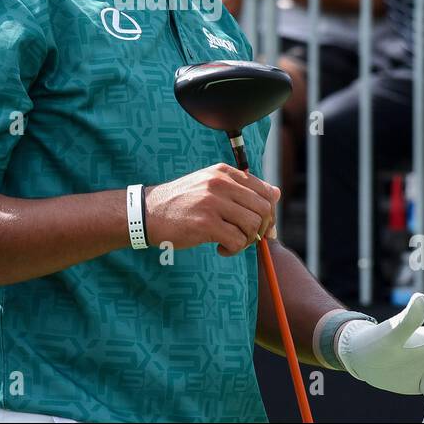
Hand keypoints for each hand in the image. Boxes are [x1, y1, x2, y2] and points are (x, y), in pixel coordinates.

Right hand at [144, 163, 279, 256]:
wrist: (146, 212)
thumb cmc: (181, 203)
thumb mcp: (210, 186)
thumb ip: (242, 188)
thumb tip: (276, 194)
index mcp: (224, 172)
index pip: (265, 191)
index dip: (269, 212)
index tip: (261, 226)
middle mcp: (220, 183)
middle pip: (263, 209)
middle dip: (261, 229)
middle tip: (246, 238)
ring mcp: (213, 202)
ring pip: (253, 226)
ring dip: (246, 241)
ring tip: (230, 242)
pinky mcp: (206, 223)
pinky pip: (237, 241)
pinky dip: (233, 250)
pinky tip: (220, 248)